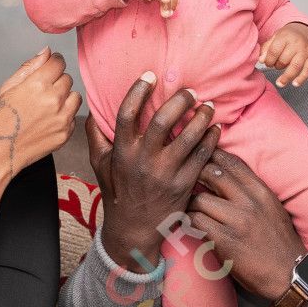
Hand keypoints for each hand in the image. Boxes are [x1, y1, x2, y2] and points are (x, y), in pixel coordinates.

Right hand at [0, 48, 83, 177]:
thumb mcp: (6, 87)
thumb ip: (29, 67)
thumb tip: (46, 51)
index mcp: (37, 84)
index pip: (58, 62)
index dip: (53, 62)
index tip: (50, 67)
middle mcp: (53, 100)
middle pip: (67, 78)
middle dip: (56, 80)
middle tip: (40, 92)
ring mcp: (62, 118)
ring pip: (74, 96)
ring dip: (64, 97)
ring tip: (46, 106)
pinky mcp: (65, 133)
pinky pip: (73, 116)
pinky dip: (64, 115)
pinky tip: (47, 120)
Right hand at [89, 73, 219, 273]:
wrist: (135, 231)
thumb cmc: (118, 193)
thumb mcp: (100, 166)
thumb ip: (97, 137)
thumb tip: (93, 110)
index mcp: (121, 152)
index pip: (126, 114)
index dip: (138, 90)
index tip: (150, 75)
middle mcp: (143, 161)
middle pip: (163, 120)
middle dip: (180, 100)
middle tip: (190, 92)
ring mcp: (166, 173)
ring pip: (189, 136)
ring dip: (202, 117)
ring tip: (208, 106)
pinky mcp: (185, 184)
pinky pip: (203, 155)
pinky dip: (211, 138)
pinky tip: (214, 129)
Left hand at [186, 148, 305, 298]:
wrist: (288, 274)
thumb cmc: (278, 242)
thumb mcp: (272, 208)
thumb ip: (252, 191)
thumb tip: (227, 175)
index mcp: (261, 191)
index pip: (231, 162)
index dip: (212, 155)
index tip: (200, 158)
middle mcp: (249, 202)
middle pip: (211, 173)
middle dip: (195, 175)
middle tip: (186, 183)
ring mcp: (237, 221)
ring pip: (199, 199)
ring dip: (190, 204)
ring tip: (189, 210)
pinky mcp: (224, 240)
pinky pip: (196, 221)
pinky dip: (189, 223)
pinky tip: (191, 226)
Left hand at [258, 22, 307, 87]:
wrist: (304, 31)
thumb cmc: (287, 36)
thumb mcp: (274, 37)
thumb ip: (266, 48)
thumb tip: (261, 61)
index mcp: (285, 36)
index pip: (274, 51)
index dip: (268, 60)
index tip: (267, 64)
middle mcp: (296, 43)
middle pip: (284, 59)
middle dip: (277, 66)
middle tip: (276, 65)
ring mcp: (305, 51)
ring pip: (296, 66)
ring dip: (287, 77)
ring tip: (280, 83)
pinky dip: (302, 78)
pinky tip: (295, 84)